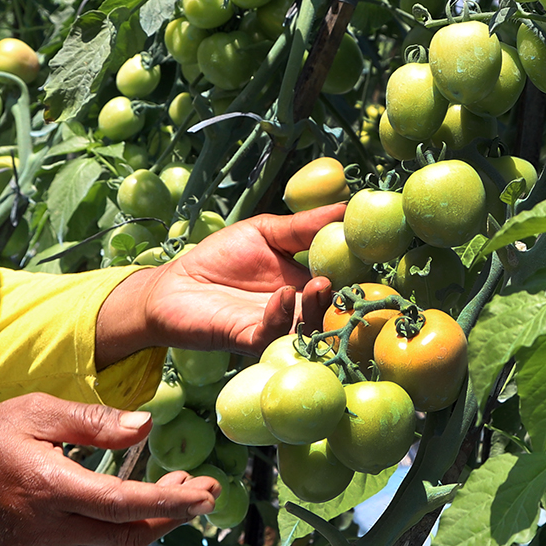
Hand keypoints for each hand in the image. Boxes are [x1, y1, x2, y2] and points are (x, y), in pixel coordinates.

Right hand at [0, 393, 218, 545]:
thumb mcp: (37, 411)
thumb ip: (94, 420)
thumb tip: (147, 425)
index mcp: (49, 488)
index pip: (123, 504)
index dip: (171, 502)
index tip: (206, 494)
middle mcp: (49, 529)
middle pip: (130, 534)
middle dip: (176, 514)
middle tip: (206, 489)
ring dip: (157, 527)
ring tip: (178, 494)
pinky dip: (130, 545)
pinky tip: (142, 516)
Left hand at [96, 203, 345, 367]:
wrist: (173, 285)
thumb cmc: (219, 259)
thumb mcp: (265, 232)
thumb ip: (303, 226)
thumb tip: (346, 206)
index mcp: (304, 286)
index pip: (341, 283)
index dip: (358, 271)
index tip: (372, 252)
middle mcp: (296, 312)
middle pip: (332, 311)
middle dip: (345, 298)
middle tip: (352, 279)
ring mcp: (275, 328)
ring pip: (308, 328)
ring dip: (317, 308)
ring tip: (320, 285)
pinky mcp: (248, 339)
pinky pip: (272, 335)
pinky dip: (280, 316)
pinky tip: (281, 295)